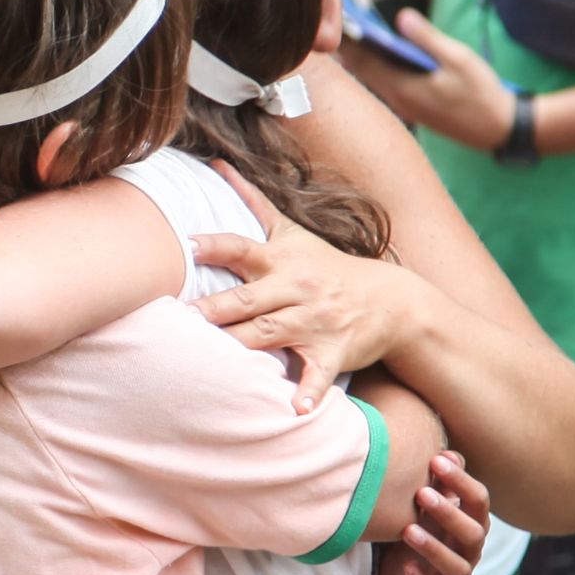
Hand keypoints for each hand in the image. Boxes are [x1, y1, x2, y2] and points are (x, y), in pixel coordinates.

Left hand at [189, 161, 414, 411]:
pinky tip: (296, 410)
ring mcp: (314, 321)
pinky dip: (310, 392)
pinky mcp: (332, 351)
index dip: (217, 246)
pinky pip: (319, 373)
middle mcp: (296, 289)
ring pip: (272, 333)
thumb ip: (252, 201)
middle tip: (184, 317)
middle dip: (217, 308)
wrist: (391, 300)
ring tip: (214, 359)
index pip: (244, 248)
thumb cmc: (327, 266)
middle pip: (249, 299)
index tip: (189, 245)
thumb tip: (216, 164)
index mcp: (282, 260)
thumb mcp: (292, 232)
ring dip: (247, 346)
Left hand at [338, 8, 517, 150]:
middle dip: (349, 43)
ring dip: (361, 54)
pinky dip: (376, 64)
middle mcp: (394, 99)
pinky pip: (383, 82)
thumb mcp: (459, 59)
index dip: (346, 38)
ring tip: (352, 26)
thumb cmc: (481, 93)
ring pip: (370, 77)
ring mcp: (401, 105)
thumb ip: (427, 38)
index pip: (361, 60)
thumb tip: (401, 16)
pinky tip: (376, 48)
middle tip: (337, 16)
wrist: (497, 128)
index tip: (335, 16)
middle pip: (360, 69)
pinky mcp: (410, 106)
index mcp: (402, 87)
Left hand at [377, 451, 490, 574]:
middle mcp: (470, 551)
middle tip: (421, 493)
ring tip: (407, 530)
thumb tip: (448, 453)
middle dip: (448, 513)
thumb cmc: (421, 529)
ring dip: (433, 547)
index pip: (478, 500)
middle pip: (473, 533)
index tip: (436, 460)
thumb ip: (440, 483)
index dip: (461, 480)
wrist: (400, 572)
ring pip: (457, 567)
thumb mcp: (428, 507)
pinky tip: (407, 567)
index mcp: (472, 523)